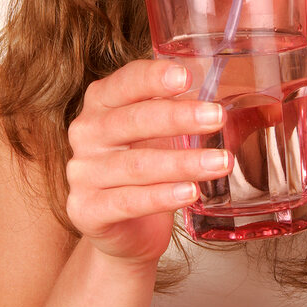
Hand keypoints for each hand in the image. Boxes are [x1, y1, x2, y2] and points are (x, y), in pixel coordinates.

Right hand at [66, 61, 229, 264]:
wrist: (127, 230)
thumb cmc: (147, 170)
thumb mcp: (159, 134)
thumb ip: (178, 112)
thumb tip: (224, 102)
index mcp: (100, 103)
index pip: (125, 83)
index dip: (153, 78)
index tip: (186, 76)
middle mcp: (86, 133)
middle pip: (132, 120)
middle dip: (178, 117)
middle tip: (217, 117)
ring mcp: (82, 173)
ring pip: (137, 164)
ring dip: (183, 162)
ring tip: (220, 162)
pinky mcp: (86, 210)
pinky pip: (128, 201)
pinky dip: (163, 196)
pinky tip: (191, 192)